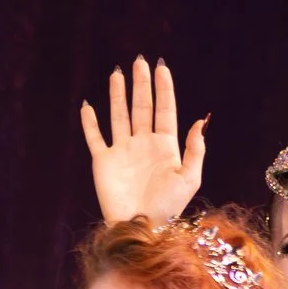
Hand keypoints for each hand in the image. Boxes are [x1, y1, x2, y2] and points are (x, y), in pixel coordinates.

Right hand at [80, 56, 206, 224]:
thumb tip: (198, 121)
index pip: (165, 109)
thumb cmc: (168, 207)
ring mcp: (122, 151)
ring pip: (119, 116)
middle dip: (141, 84)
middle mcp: (143, 144)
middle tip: (139, 61)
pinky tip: (88, 106)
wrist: (140, 227)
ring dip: (117, 95)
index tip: (161, 67)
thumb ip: (195, 149)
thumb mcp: (190, 178)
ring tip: (117, 74)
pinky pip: (95, 137)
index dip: (163, 88)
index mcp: (165, 145)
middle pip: (141, 107)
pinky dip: (90, 122)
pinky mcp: (103, 162)